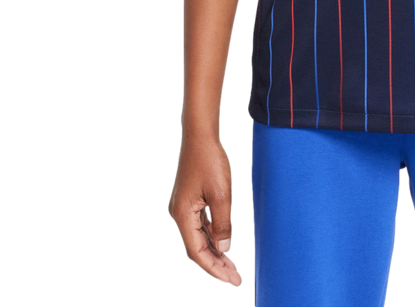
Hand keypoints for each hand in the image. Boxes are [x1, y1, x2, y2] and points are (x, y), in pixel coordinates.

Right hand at [166, 134, 245, 289]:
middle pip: (197, 248)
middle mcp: (179, 214)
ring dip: (216, 252)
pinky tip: (227, 242)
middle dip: (216, 265)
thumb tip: (225, 249)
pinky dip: (214, 236)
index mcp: (182, 215)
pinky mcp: (191, 199)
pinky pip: (202, 225)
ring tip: (233, 267)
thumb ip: (223, 223)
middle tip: (235, 280)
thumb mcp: (221, 193)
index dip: (214, 269)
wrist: (201, 133)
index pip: (197, 252)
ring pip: (200, 238)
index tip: (231, 281)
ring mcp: (184, 207)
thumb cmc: (210, 159)